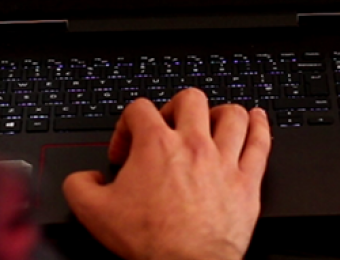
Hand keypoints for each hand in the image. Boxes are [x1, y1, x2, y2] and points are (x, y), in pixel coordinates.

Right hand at [62, 89, 271, 259]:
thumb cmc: (151, 241)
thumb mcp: (94, 213)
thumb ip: (79, 186)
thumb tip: (84, 178)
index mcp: (156, 145)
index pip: (139, 108)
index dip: (126, 125)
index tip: (126, 149)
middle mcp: (193, 145)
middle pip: (190, 99)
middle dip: (176, 108)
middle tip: (169, 127)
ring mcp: (224, 161)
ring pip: (231, 115)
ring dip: (220, 113)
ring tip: (212, 121)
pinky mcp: (247, 181)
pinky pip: (260, 142)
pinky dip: (260, 125)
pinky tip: (257, 119)